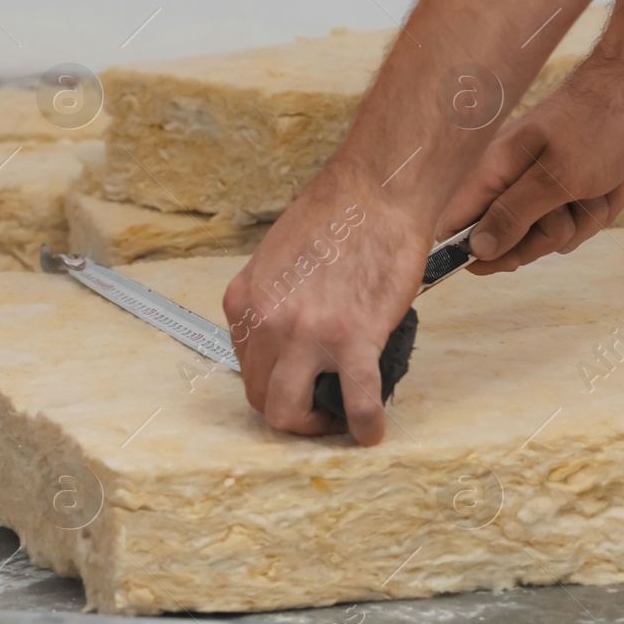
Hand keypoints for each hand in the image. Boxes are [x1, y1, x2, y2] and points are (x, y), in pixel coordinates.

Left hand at [223, 160, 430, 444]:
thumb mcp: (279, 259)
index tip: (297, 383)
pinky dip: (365, 425)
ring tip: (339, 419)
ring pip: (290, 412)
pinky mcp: (353, 338)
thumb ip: (276, 302)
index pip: (244, 365)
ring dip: (315, 426)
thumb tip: (291, 339)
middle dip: (288, 413)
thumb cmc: (338, 215)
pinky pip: (356, 401)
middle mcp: (267, 320)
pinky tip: (372, 431)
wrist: (378, 191)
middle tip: (317, 409)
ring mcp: (307, 333)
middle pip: (261, 396)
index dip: (273, 382)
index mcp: (245, 300)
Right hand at [440, 59, 623, 273]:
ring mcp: (539, 182)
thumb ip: (513, 215)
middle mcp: (508, 178)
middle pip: (509, 240)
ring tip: (596, 186)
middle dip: (547, 235)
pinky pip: (578, 220)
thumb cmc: (597, 125)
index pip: (455, 225)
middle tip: (566, 208)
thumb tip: (475, 250)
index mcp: (492, 172)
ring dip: (584, 218)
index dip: (473, 253)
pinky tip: (611, 181)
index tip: (511, 260)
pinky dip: (601, 206)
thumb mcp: (556, 179)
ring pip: (552, 234)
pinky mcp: (567, 184)